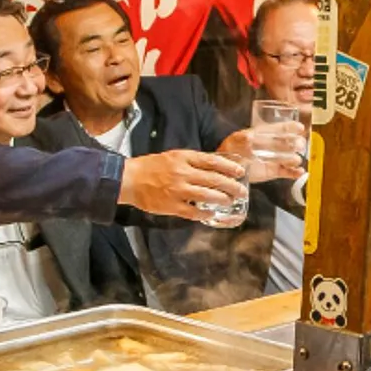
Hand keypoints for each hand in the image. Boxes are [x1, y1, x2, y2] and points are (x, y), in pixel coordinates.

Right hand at [120, 150, 247, 220]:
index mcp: (183, 158)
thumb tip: (216, 166)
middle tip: (242, 191)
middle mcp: (182, 173)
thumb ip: (193, 161)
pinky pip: (193, 211)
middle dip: (231, 186)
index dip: (229, 167)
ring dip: (222, 199)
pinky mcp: (171, 205)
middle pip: (214, 179)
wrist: (129, 179)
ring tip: (230, 201)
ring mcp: (177, 190)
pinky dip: (205, 212)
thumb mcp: (174, 157)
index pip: (212, 161)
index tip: (241, 172)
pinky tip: (212, 213)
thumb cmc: (152, 167)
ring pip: (207, 195)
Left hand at [238, 123, 307, 182]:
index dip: (291, 127)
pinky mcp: (274, 172)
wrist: (228, 168)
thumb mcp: (236, 141)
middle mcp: (272, 146)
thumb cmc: (231, 151)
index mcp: (264, 135)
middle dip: (296, 143)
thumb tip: (249, 137)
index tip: (299, 127)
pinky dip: (295, 173)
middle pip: (289, 143)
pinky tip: (299, 172)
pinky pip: (287, 172)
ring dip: (295, 159)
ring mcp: (274, 159)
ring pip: (290, 158)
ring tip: (295, 160)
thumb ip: (243, 138)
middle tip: (299, 145)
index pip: (280, 128)